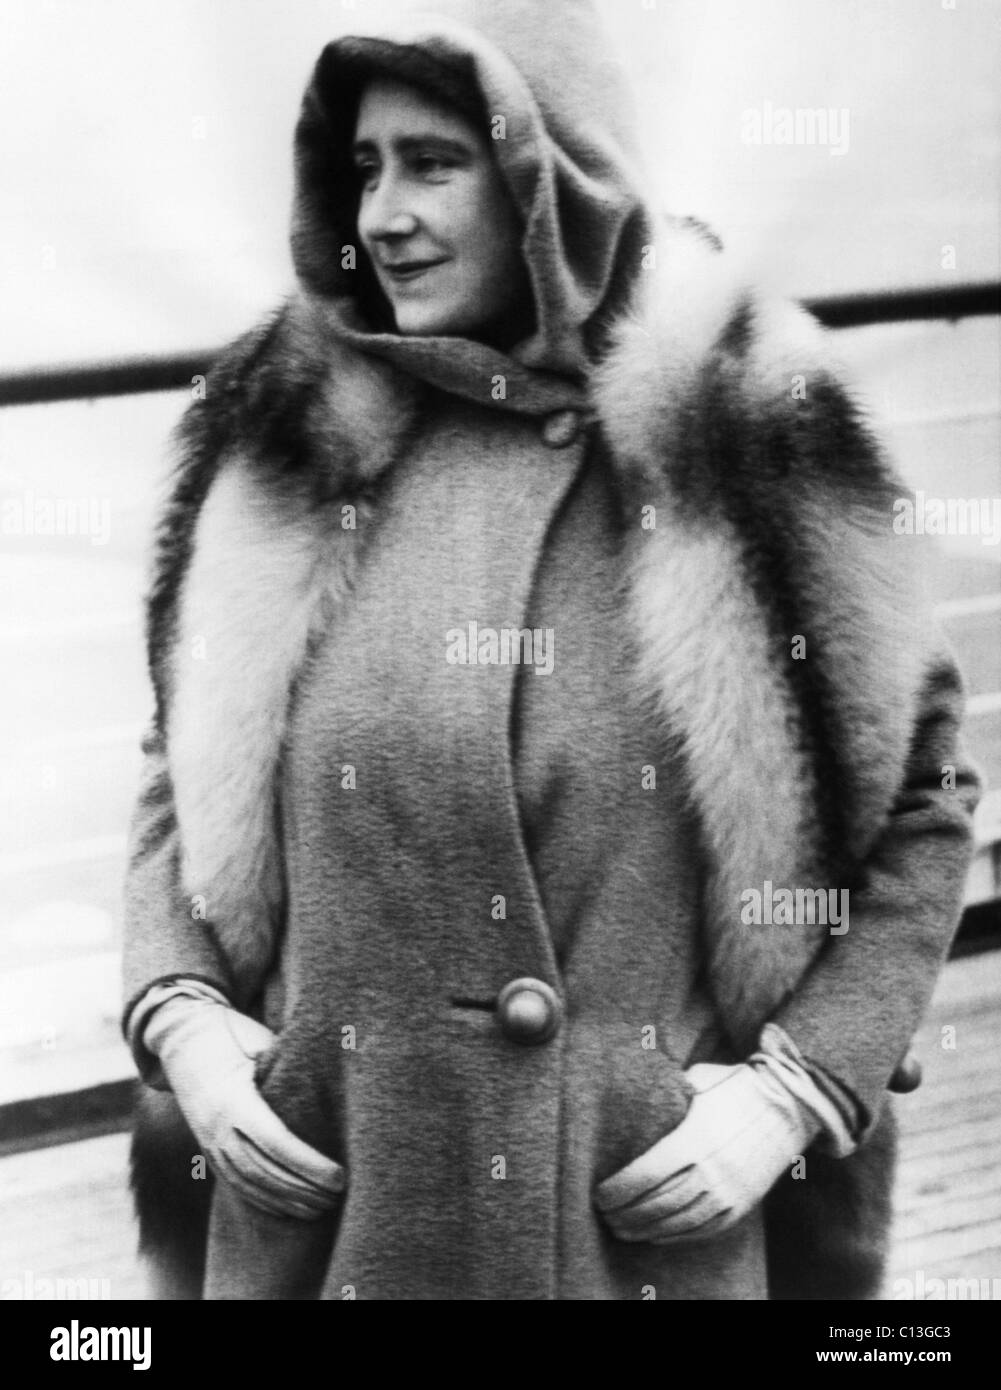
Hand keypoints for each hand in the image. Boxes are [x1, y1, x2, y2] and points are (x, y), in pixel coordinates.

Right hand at [144, 997, 345, 1219]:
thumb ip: (287, 1067)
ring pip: (249, 1182)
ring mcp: (208, 1140)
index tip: (338, 1175)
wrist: (182, 1036)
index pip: (275, 1142)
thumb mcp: (260, 1042)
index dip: (307, 1164)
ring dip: (286, 1200)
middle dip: (303, 1188)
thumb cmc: (232, 1033)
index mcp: (233, 1098)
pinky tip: (287, 1210)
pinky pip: (234, 1182)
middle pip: (263, 1170)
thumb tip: (331, 1082)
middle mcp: (217, 1126)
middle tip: (338, 1194)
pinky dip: (261, 1200)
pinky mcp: (206, 1148)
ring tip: (320, 1208)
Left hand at [593, 1057, 819, 1244]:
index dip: (619, 1189)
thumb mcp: (697, 1080)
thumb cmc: (735, 1086)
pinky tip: (655, 1234)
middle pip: (658, 1203)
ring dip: (645, 1229)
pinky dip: (676, 1235)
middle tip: (604, 1214)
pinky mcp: (742, 1205)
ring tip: (621, 1229)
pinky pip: (704, 1229)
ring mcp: (730, 1192)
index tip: (599, 1193)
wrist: (788, 1106)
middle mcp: (712, 1170)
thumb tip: (633, 1093)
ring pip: (678, 1221)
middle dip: (625, 1212)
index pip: (646, 1174)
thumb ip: (668, 1094)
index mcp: (695, 1138)